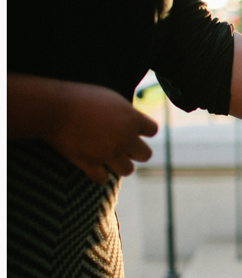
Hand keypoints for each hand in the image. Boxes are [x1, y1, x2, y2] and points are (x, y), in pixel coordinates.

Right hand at [8, 74, 157, 183]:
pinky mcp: (90, 164)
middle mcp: (125, 138)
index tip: (133, 128)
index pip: (153, 130)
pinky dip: (99, 175)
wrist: (53, 107)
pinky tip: (94, 167)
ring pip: (128, 170)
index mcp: (132, 119)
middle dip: (135, 151)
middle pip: (145, 154)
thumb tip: (138, 123)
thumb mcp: (111, 99)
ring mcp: (108, 153)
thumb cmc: (81, 97)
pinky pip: (102, 179)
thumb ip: (127, 113)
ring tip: (110, 157)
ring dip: (120, 165)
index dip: (143, 130)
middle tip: (123, 146)